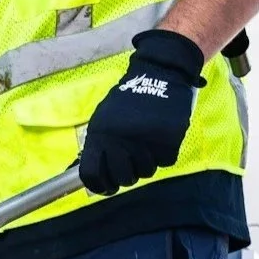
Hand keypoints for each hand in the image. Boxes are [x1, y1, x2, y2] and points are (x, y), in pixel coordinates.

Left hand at [79, 29, 205, 197]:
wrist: (161, 72)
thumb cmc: (130, 100)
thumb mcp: (103, 119)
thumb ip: (97, 145)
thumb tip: (91, 177)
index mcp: (99, 135)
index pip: (91, 175)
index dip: (100, 186)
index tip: (108, 186)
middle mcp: (119, 141)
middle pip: (122, 179)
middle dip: (128, 176)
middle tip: (133, 165)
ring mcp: (143, 141)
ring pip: (145, 173)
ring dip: (147, 163)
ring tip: (148, 144)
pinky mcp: (167, 140)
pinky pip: (165, 161)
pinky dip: (165, 153)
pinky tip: (161, 136)